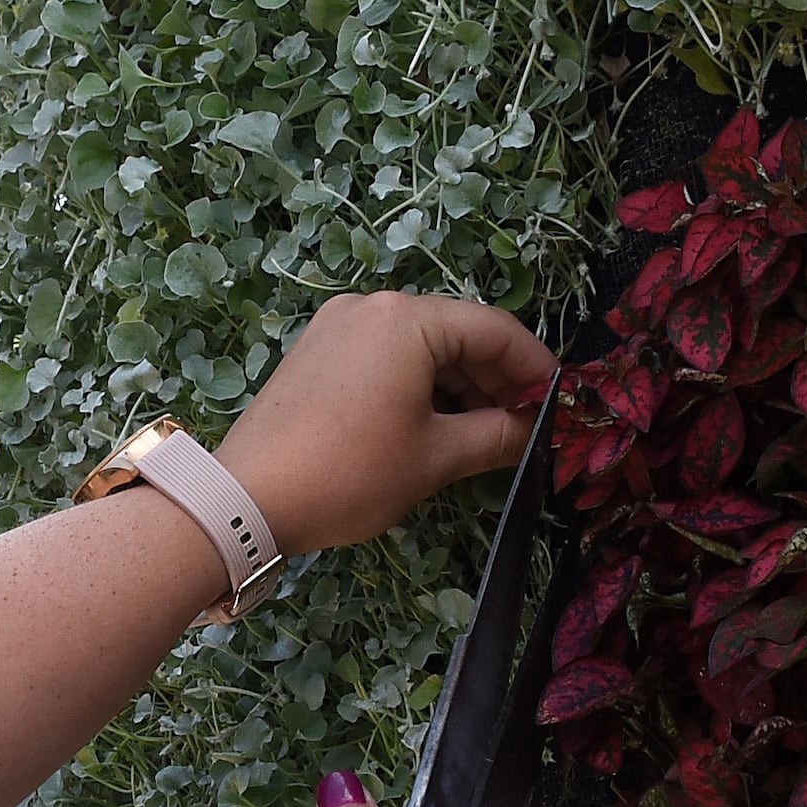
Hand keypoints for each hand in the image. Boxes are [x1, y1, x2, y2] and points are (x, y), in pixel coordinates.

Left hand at [219, 294, 555, 559]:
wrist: (245, 499)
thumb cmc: (349, 473)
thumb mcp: (435, 458)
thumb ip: (496, 436)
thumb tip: (535, 431)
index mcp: (406, 319)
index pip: (494, 329)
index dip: (535, 368)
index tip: (561, 404)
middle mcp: (371, 307)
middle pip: (457, 333)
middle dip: (496, 379)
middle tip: (527, 427)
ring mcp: (338, 327)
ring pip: (421, 347)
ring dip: (459, 386)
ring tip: (487, 436)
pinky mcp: (317, 354)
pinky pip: (386, 358)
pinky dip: (420, 387)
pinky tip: (437, 427)